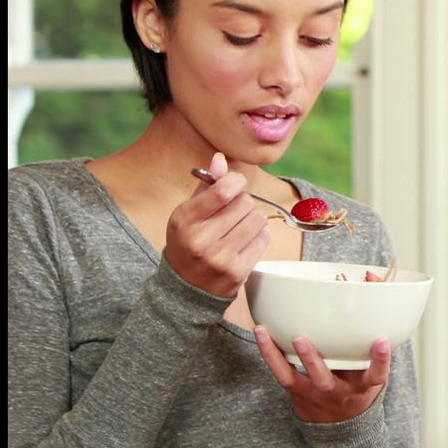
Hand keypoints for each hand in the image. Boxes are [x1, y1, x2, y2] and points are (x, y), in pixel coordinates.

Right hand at [164, 153, 270, 296]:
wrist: (186, 288)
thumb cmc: (189, 243)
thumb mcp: (188, 214)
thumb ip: (206, 186)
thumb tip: (220, 158)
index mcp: (184, 220)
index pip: (222, 190)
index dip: (236, 182)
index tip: (236, 184)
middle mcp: (200, 240)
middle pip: (245, 203)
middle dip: (243, 204)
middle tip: (234, 214)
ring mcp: (219, 258)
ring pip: (257, 220)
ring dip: (253, 220)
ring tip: (239, 228)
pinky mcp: (237, 272)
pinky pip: (264, 240)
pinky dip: (259, 237)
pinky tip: (245, 242)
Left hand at [254, 325, 390, 422]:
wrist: (341, 426)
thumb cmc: (358, 384)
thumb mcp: (373, 369)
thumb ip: (373, 335)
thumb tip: (371, 280)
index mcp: (363, 385)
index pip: (377, 375)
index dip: (381, 359)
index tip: (382, 341)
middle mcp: (339, 392)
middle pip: (325, 381)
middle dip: (312, 361)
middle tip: (301, 339)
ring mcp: (315, 394)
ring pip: (294, 378)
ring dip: (277, 355)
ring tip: (265, 333)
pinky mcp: (297, 391)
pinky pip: (281, 374)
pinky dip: (269, 354)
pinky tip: (261, 333)